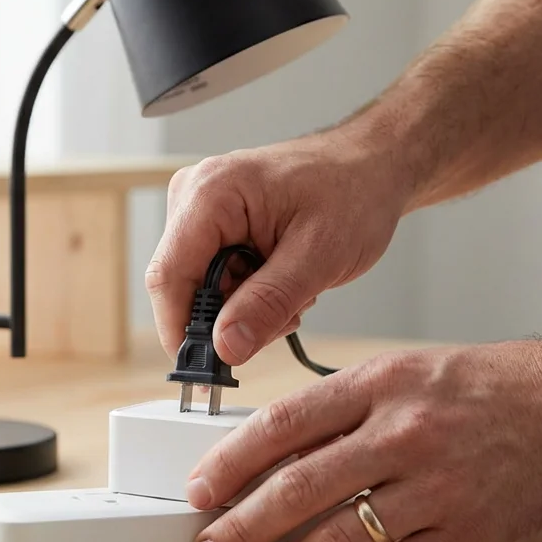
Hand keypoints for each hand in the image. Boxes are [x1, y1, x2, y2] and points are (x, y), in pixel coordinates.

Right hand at [147, 129, 410, 365]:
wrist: (372, 166)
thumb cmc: (354, 192)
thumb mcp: (319, 256)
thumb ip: (268, 303)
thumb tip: (225, 348)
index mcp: (211, 193)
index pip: (169, 277)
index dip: (181, 332)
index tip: (207, 374)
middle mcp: (193, 197)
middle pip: (184, 288)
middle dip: (229, 319)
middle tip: (286, 315)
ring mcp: (200, 211)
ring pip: (201, 290)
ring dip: (246, 309)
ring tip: (294, 290)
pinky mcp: (213, 225)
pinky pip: (215, 280)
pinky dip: (249, 295)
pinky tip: (284, 282)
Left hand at [184, 338, 541, 541]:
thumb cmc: (508, 386)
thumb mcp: (420, 369)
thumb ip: (356, 406)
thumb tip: (288, 448)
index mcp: (385, 382)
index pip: (283, 424)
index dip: (230, 462)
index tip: (201, 488)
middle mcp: (405, 432)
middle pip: (296, 489)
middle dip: (240, 527)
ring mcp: (439, 486)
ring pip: (339, 539)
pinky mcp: (471, 535)